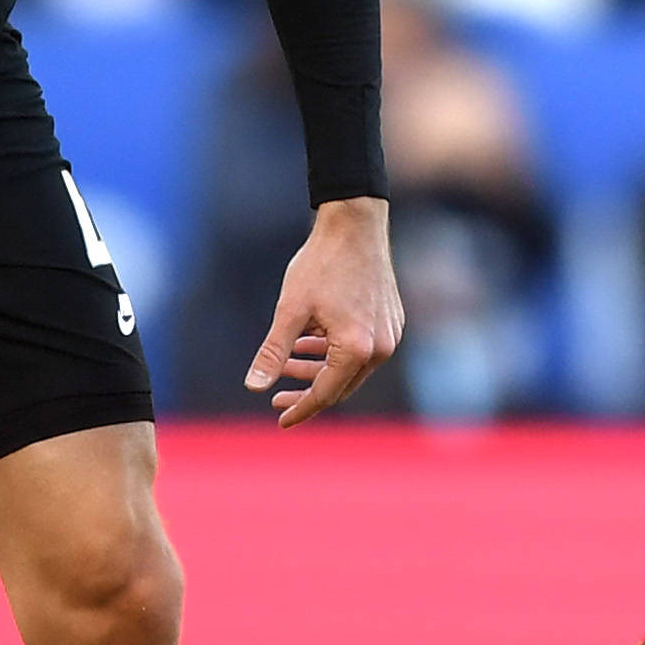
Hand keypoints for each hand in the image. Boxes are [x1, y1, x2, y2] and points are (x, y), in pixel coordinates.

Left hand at [245, 196, 401, 421]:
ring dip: (319, 369)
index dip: (300, 409)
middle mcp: (380, 348)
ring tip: (289, 362)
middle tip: (276, 396)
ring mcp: (390, 335)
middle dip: (307, 392)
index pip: (325, 394)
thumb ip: (273, 352)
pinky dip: (335, 352)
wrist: (355, 225)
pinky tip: (311, 342)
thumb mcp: (290, 310)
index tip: (280, 419)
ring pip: (351, 368)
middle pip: (340, 386)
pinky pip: (362, 350)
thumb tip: (253, 387)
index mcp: (356, 349)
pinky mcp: (391, 321)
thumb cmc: (321, 264)